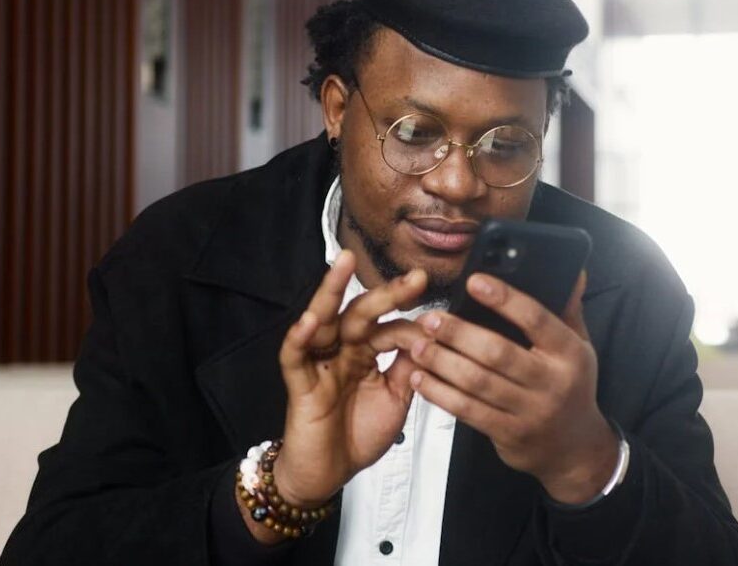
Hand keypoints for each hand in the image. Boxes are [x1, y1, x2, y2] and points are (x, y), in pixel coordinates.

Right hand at [270, 250, 428, 509]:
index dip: (414, 324)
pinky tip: (310, 321)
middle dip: (386, 293)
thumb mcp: (395, 398)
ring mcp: (319, 364)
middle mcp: (342, 351)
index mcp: (366, 353)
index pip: (389, 327)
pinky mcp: (299, 384)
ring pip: (324, 321)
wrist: (328, 473)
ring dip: (331, 292)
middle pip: (361, 314)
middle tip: (415, 277)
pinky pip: (295, 357)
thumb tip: (432, 337)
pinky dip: (300, 338)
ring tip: (343, 263)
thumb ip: (409, 368)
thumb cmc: (358, 434)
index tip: (443, 322)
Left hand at [405, 272, 618, 503]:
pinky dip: (441, 394)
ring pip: (478, 383)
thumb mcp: (579, 347)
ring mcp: (530, 411)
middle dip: (458, 333)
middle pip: (498, 352)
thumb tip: (574, 270)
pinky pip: (468, 411)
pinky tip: (422, 378)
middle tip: (430, 319)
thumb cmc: (570, 387)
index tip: (474, 281)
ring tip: (419, 345)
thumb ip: (568, 309)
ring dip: (443, 362)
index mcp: (569, 354)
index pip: (536, 319)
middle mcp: (552, 382)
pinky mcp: (508, 433)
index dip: (504, 299)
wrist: (575, 449)